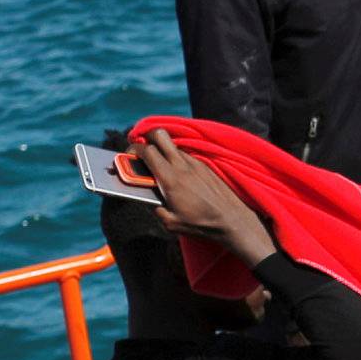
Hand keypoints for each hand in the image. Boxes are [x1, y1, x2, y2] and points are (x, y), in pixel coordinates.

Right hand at [137, 131, 275, 265]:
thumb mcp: (171, 223)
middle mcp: (182, 165)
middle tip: (142, 148)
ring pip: (173, 146)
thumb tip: (149, 199)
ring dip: (163, 151)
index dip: (134, 148)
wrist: (231, 220)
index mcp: (170, 178)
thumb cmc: (201, 224)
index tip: (129, 154)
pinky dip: (177, 160)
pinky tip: (178, 174)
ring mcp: (195, 163)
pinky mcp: (205, 166)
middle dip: (147, 136)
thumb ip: (155, 208)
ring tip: (160, 166)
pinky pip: (186, 156)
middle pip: (160, 134)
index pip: (147, 151)